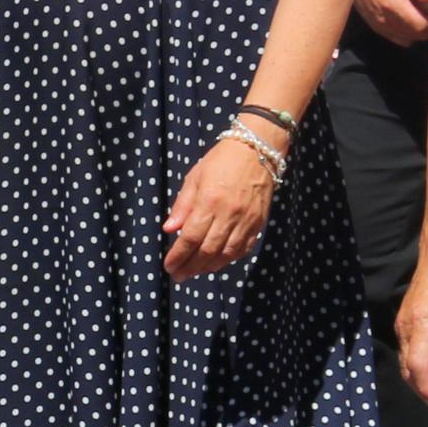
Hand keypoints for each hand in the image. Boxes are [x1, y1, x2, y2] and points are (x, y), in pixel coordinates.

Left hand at [161, 136, 275, 279]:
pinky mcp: (259, 223)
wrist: (257, 150)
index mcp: (209, 201)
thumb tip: (169, 230)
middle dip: (191, 267)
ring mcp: (246, 221)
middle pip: (208, 251)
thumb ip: (182, 205)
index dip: (178, 256)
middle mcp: (229, 214)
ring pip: (226, 254)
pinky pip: (243, 249)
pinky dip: (229, 260)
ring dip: (209, 267)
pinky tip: (217, 263)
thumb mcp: (195, 177)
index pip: (191, 238)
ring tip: (195, 272)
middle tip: (179, 276)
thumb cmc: (221, 161)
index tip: (169, 266)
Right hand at [353, 0, 427, 45]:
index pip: (420, 25)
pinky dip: (406, 33)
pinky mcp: (376, 26)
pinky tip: (408, 20)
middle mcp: (384, 18)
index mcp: (392, 3)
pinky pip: (396, 38)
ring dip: (417, 30)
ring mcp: (379, 24)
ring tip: (420, 14)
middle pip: (416, 34)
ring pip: (407, 38)